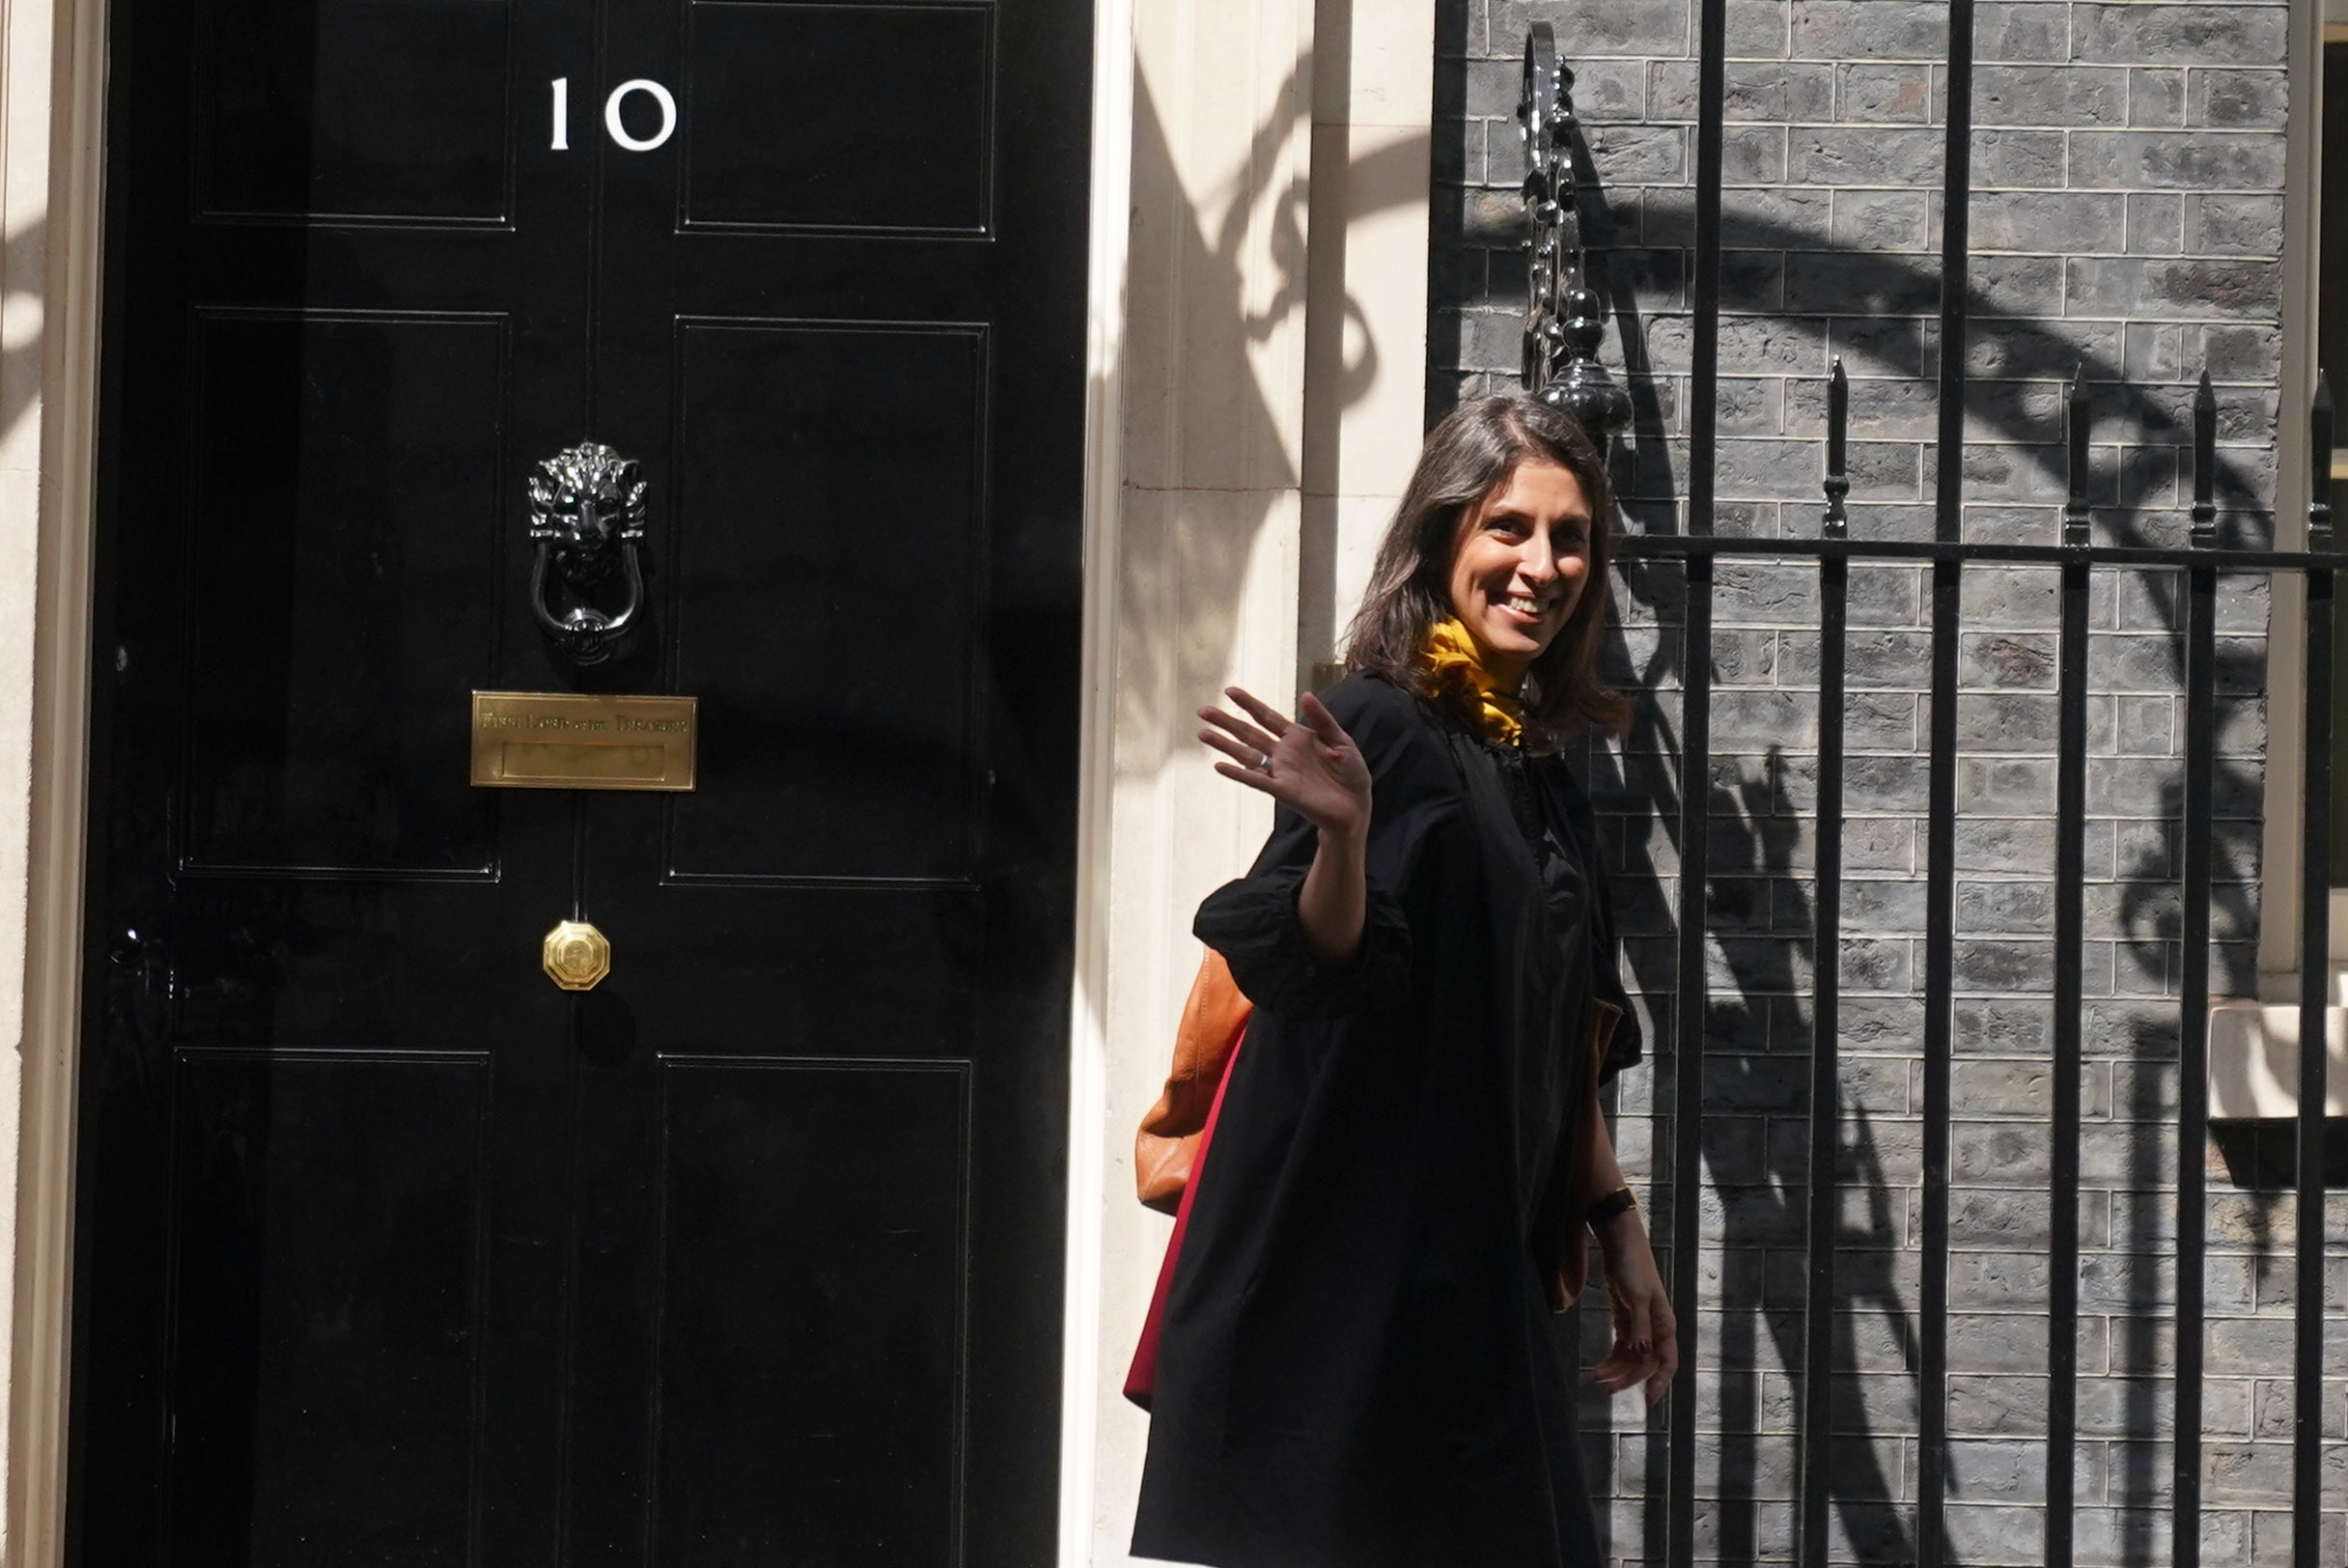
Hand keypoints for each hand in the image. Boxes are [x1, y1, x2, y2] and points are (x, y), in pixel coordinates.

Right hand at [1197, 687, 1371, 841]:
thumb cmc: (1351, 774)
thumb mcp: (1341, 740)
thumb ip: (1322, 720)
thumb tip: (1306, 695)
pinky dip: (1238, 773)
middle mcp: (1283, 753)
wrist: (1356, 806)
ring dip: (1224, 744)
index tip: (1230, 691)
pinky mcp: (1282, 791)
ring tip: (1202, 733)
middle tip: (1203, 710)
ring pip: (1246, 754)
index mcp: (1297, 737)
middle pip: (1249, 733)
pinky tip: (1219, 766)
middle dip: (1226, 721)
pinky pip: (1256, 780)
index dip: (1249, 704)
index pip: (1267, 716)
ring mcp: (1280, 771)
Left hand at [1589, 1211, 1677, 1407]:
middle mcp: (1655, 1329)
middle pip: (1645, 1363)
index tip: (1649, 1402)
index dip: (1660, 1383)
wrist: (1620, 1246)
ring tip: (1597, 1379)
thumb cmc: (1634, 1268)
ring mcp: (1640, 1326)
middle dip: (1628, 1378)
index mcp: (1665, 1325)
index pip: (1667, 1362)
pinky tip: (1600, 1367)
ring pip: (1632, 1358)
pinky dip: (1612, 1358)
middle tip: (1608, 1390)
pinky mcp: (1626, 1321)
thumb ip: (1640, 1327)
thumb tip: (1643, 1354)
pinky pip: (1621, 1347)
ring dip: (1616, 1370)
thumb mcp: (1638, 1297)